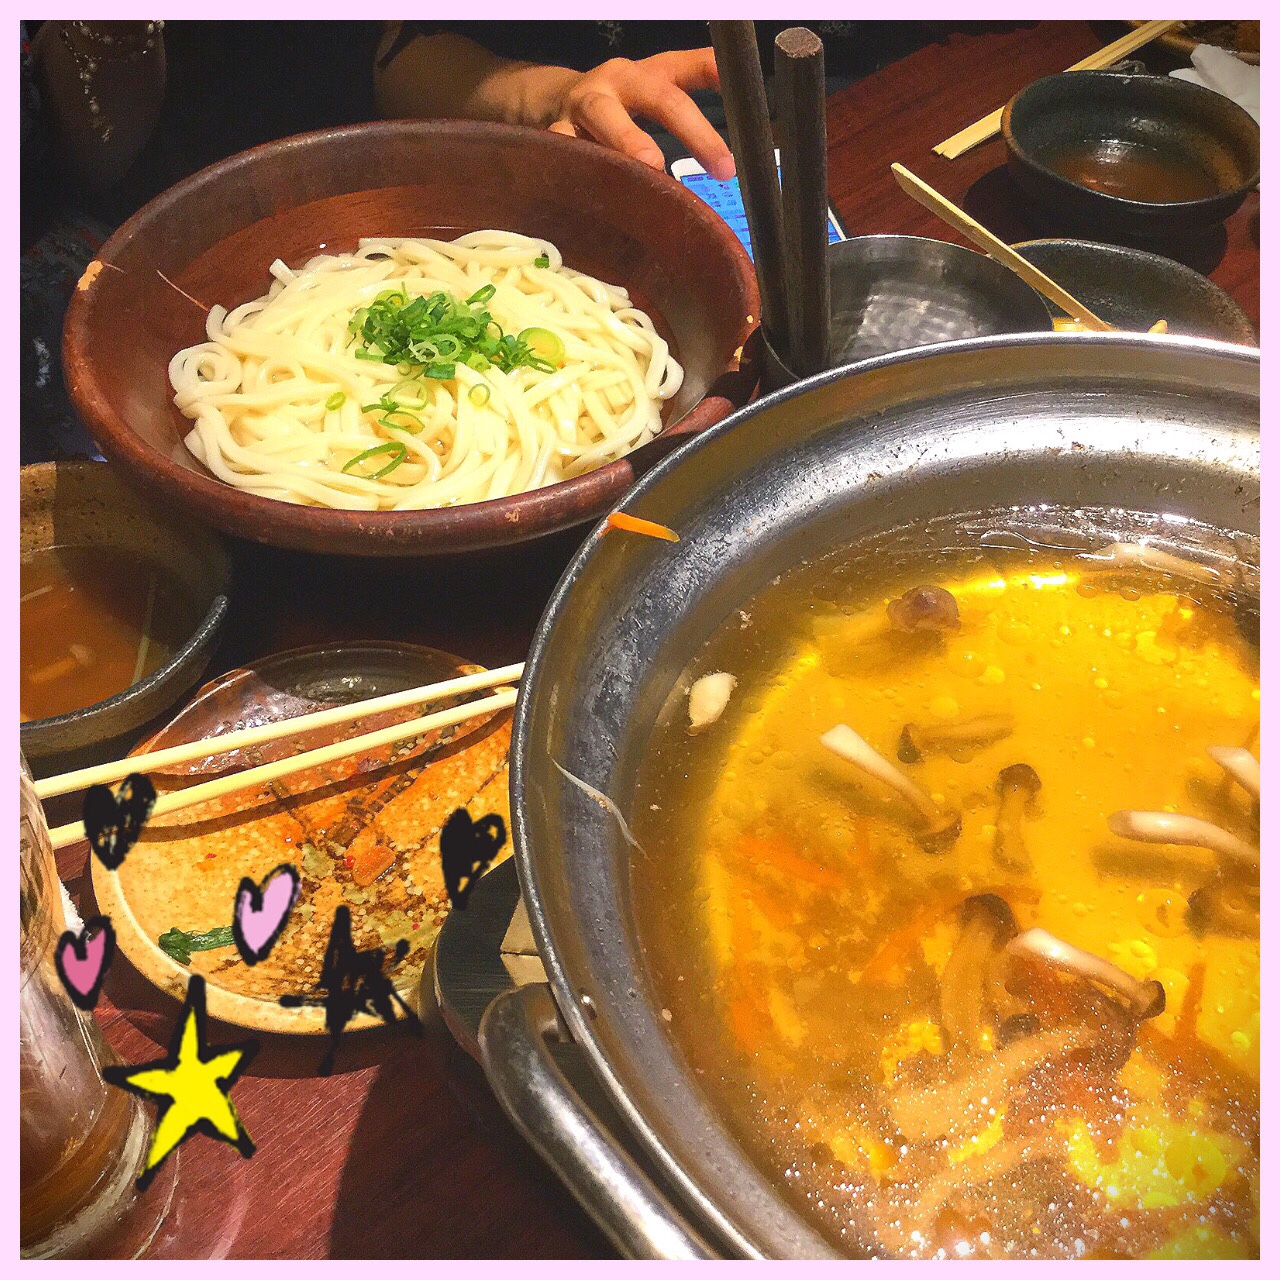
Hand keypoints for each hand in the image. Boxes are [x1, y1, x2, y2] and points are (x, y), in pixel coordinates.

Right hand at [546, 50, 734, 179]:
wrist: (554, 103)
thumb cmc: (618, 105)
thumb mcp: (652, 93)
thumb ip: (687, 104)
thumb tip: (734, 121)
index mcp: (646, 74)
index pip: (688, 69)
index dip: (716, 73)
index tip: (744, 94)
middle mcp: (616, 83)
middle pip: (660, 99)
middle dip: (693, 131)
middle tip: (721, 166)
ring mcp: (582, 107)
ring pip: (606, 119)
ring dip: (629, 142)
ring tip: (651, 166)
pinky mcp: (556, 133)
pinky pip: (567, 150)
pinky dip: (579, 167)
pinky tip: (597, 188)